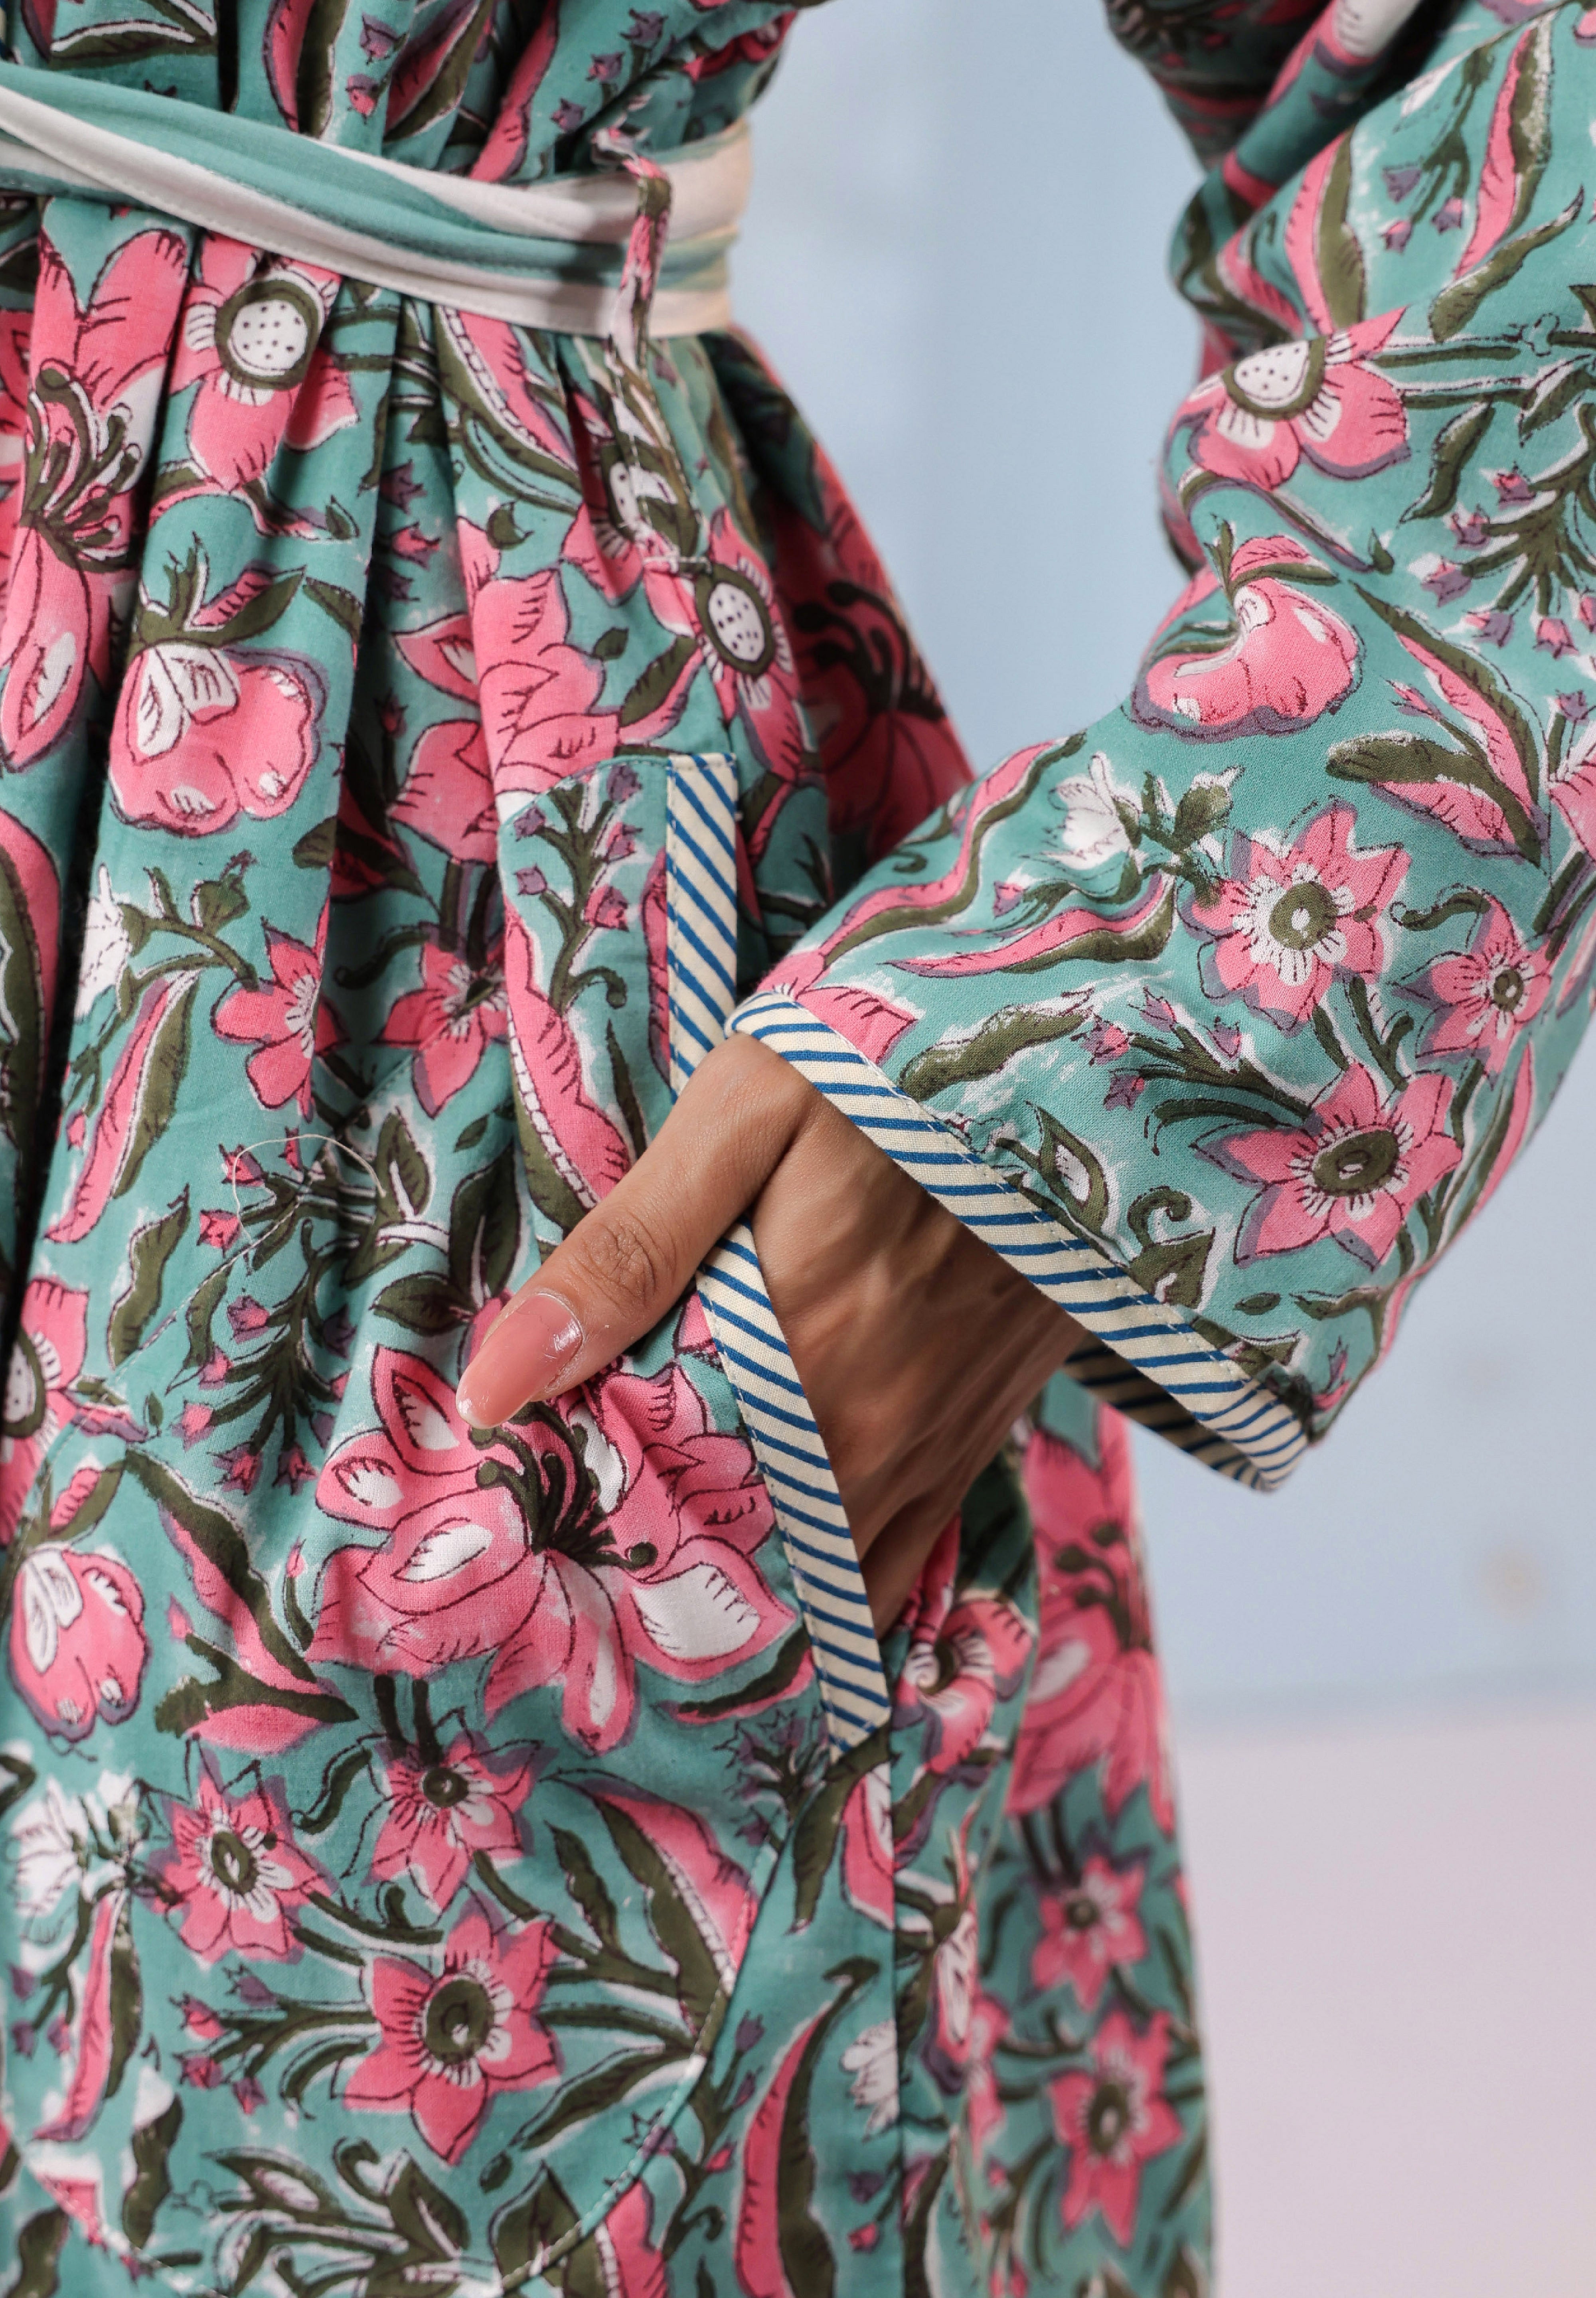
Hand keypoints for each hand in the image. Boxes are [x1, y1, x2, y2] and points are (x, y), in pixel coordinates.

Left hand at [456, 1034, 1080, 1629]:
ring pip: (814, 1579)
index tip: (521, 1544)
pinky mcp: (974, 1438)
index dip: (585, 1537)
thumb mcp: (743, 1115)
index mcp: (790, 1354)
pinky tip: (775, 1603)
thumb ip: (627, 1254)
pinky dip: (830, 1596)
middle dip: (650, 1580)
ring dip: (739, 1597)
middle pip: (733, 1556)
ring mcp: (928, 1447)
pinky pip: (896, 1567)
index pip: (658, 1500)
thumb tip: (496, 1386)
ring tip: (653, 1607)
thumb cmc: (893, 1071)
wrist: (1081, 1059)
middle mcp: (866, 1430)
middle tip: (569, 1585)